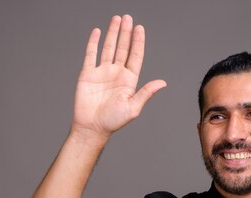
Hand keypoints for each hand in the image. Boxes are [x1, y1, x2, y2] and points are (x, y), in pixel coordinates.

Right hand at [71, 15, 166, 138]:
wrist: (91, 128)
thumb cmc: (113, 121)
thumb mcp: (133, 107)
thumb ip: (146, 93)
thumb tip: (163, 82)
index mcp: (129, 80)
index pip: (135, 56)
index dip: (138, 42)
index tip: (139, 28)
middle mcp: (116, 73)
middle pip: (122, 48)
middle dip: (125, 33)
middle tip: (127, 17)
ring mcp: (102, 72)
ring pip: (108, 48)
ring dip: (112, 33)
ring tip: (116, 19)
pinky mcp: (87, 74)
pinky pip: (91, 55)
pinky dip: (93, 43)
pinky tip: (98, 31)